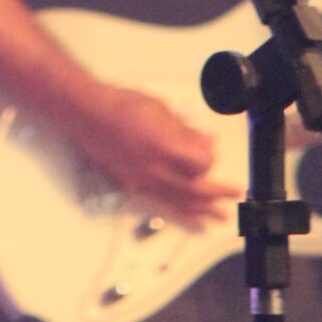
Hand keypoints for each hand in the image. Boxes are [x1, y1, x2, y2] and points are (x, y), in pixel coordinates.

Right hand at [74, 85, 235, 223]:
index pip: (201, 163)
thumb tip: (207, 142)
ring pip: (180, 201)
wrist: (87, 113)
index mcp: (164, 145)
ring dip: (203, 209)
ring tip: (219, 216)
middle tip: (234, 193)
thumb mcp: (159, 108)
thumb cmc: (122, 104)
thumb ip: (186, 130)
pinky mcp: (134, 184)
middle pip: (195, 188)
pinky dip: (180, 211)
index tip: (210, 148)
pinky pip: (162, 203)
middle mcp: (155, 168)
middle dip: (218, 192)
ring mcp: (143, 179)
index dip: (210, 158)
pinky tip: (191, 217)